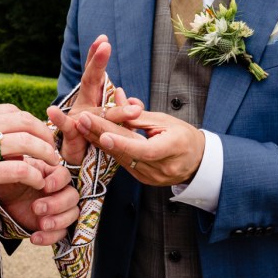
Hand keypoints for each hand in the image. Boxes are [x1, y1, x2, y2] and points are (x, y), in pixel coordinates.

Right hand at [0, 104, 58, 221]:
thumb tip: (4, 138)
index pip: (10, 111)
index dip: (32, 122)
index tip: (41, 136)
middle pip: (23, 120)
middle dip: (45, 135)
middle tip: (52, 150)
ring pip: (25, 142)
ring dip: (45, 154)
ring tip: (51, 166)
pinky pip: (16, 169)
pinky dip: (34, 174)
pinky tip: (37, 182)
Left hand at [0, 158, 79, 244]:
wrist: (4, 203)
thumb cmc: (10, 183)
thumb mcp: (11, 172)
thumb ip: (17, 164)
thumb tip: (17, 154)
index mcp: (52, 174)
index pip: (65, 175)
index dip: (58, 181)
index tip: (46, 186)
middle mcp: (61, 191)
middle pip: (72, 197)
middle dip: (57, 204)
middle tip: (37, 208)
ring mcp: (60, 209)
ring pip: (72, 215)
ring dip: (58, 221)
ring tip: (40, 224)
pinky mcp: (56, 226)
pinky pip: (62, 234)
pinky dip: (50, 237)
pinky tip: (34, 237)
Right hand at [47, 35, 141, 164]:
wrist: (77, 158)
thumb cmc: (95, 135)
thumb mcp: (113, 121)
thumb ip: (123, 110)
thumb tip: (137, 102)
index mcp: (96, 98)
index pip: (98, 74)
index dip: (98, 57)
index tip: (103, 39)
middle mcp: (85, 103)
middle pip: (91, 80)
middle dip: (97, 63)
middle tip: (105, 46)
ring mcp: (78, 116)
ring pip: (92, 107)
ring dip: (111, 109)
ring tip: (128, 105)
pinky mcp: (70, 133)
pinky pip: (65, 125)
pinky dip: (59, 118)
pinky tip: (52, 110)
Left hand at [76, 109, 204, 185]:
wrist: (196, 161)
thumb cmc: (183, 136)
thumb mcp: (165, 121)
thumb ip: (138, 114)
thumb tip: (118, 98)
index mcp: (173, 148)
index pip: (144, 149)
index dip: (123, 143)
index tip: (103, 135)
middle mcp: (161, 167)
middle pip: (127, 152)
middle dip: (101, 134)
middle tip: (82, 119)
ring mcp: (151, 177)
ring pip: (120, 158)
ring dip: (98, 141)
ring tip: (81, 125)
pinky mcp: (143, 179)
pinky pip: (122, 162)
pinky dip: (108, 148)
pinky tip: (92, 136)